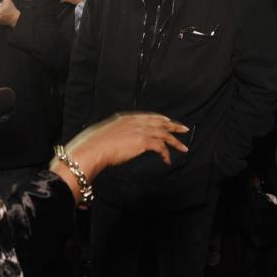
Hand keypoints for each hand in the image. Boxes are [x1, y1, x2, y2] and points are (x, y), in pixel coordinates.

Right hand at [56, 113, 188, 178]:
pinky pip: (160, 147)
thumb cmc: (93, 145)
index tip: (167, 120)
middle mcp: (135, 121)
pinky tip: (167, 160)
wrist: (93, 148)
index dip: (160, 119)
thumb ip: (114, 135)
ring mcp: (140, 130)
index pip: (148, 116)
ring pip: (164, 134)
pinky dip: (165, 154)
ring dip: (175, 142)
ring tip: (183, 148)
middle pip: (160, 122)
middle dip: (173, 125)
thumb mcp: (104, 134)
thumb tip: (114, 142)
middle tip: (184, 129)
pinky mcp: (143, 141)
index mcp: (125, 118)